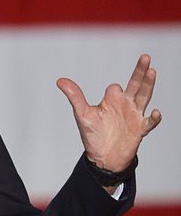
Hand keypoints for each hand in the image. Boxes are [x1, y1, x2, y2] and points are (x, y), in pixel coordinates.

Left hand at [56, 54, 161, 171]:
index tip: (110, 94)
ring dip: (148, 85)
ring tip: (152, 71)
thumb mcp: (82, 114)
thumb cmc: (93, 134)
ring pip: (145, 97)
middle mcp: (125, 105)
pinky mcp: (140, 130)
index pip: (115, 87)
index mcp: (112, 100)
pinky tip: (155, 112)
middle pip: (136, 84)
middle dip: (140, 71)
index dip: (113, 90)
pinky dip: (153, 118)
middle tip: (145, 57)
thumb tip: (60, 80)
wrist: (103, 158)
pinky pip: (149, 122)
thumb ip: (74, 96)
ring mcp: (134, 116)